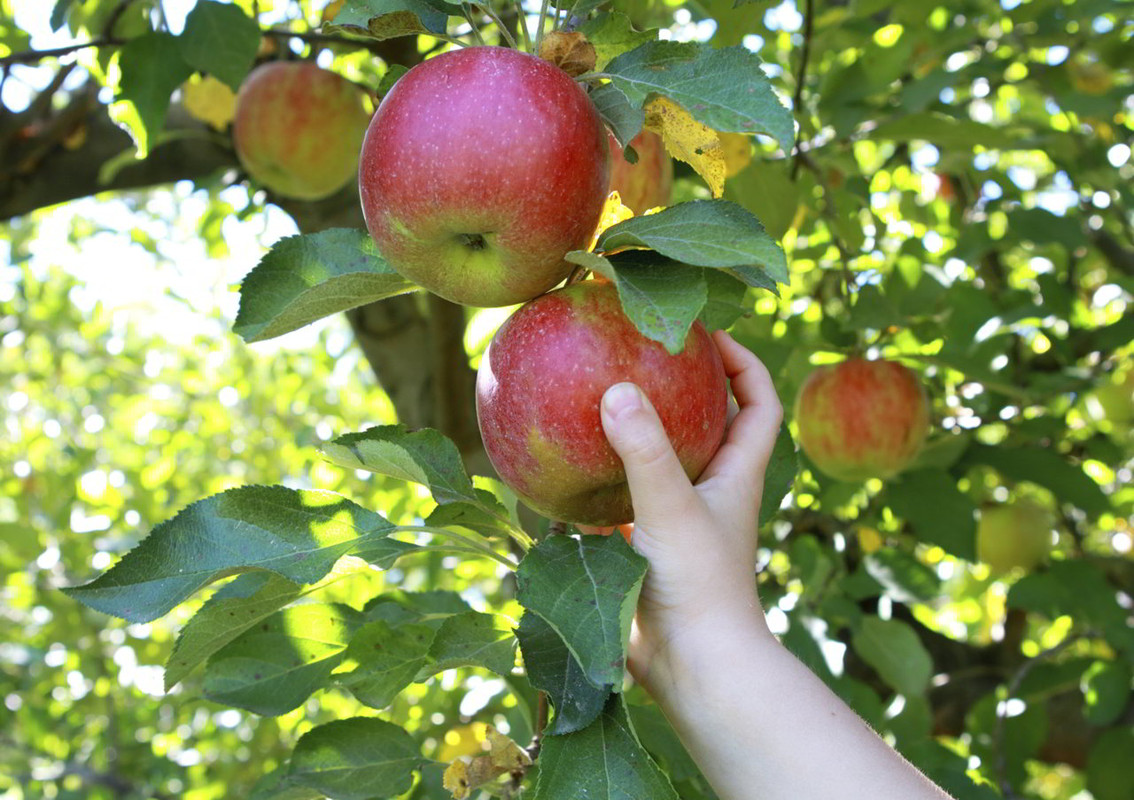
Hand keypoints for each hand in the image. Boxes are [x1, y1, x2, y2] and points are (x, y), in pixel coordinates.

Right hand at [582, 330, 782, 692]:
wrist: (693, 668)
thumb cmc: (699, 586)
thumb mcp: (672, 508)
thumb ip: (645, 450)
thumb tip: (617, 390)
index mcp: (736, 473)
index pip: (757, 401)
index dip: (742, 361)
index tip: (706, 333)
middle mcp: (710, 491)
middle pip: (707, 423)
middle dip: (681, 387)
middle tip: (637, 355)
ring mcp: (677, 520)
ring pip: (659, 462)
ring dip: (635, 433)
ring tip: (594, 398)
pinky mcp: (645, 548)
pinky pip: (619, 500)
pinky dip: (597, 481)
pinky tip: (561, 467)